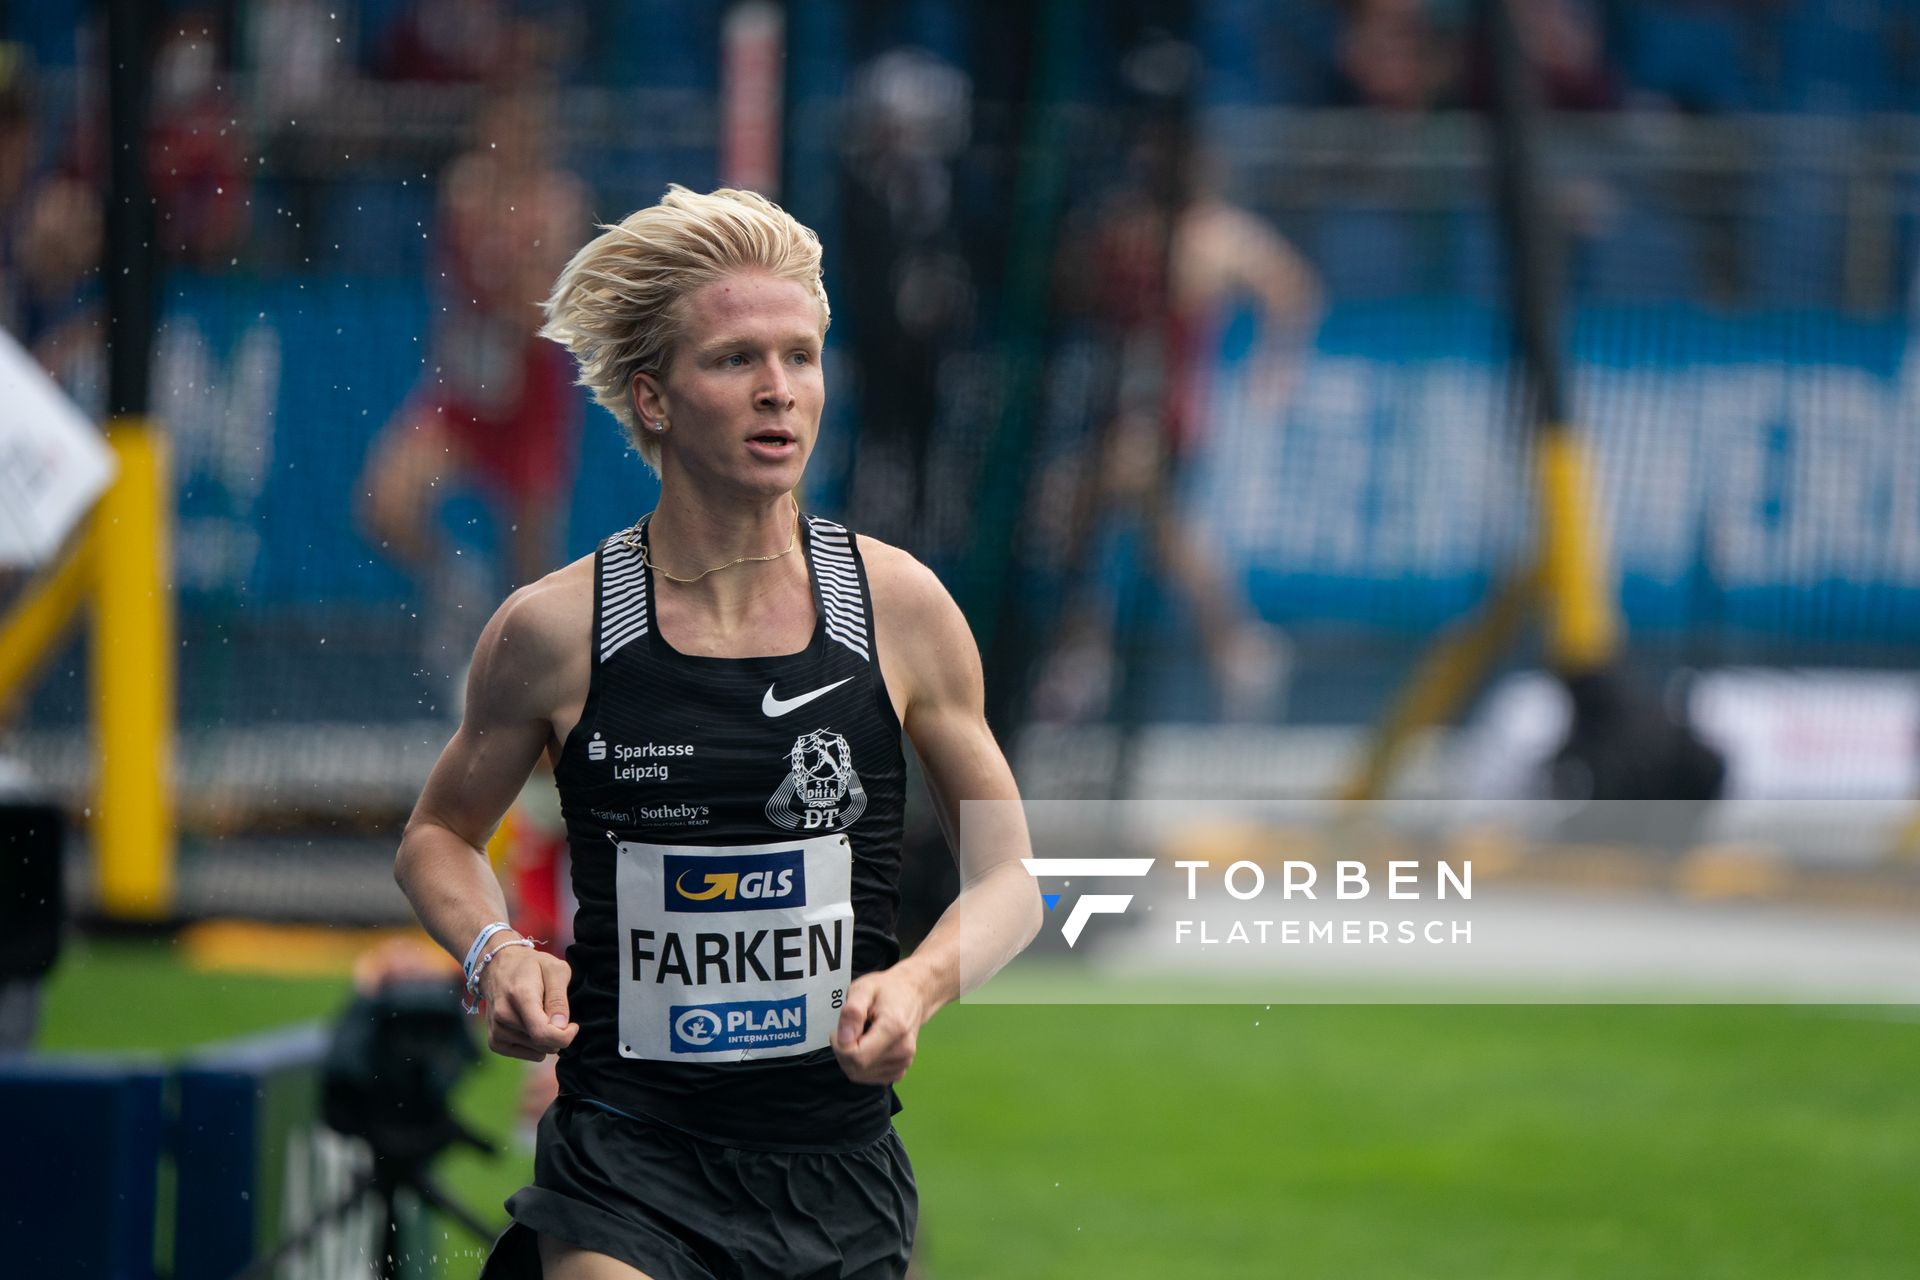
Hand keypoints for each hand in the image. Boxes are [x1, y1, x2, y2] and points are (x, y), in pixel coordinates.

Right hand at [478, 942, 578, 1061]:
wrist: (498, 967)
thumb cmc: (532, 966)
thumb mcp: (554, 970)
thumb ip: (559, 998)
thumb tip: (561, 1026)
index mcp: (520, 996)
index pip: (544, 1033)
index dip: (566, 1036)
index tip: (573, 1025)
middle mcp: (504, 1015)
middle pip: (543, 1044)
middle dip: (558, 1034)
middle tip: (557, 1014)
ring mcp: (497, 1030)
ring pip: (537, 1051)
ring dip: (546, 1039)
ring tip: (540, 1015)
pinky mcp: (494, 1041)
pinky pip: (526, 1055)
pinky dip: (535, 1045)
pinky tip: (532, 1025)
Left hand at [832, 968, 928, 1084]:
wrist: (913, 995)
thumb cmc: (887, 990)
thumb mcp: (864, 989)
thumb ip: (852, 1012)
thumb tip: (843, 1038)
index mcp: (894, 1029)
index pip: (857, 1057)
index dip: (840, 1046)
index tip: (839, 1030)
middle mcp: (902, 1051)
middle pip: (857, 1069)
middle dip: (843, 1052)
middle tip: (848, 1031)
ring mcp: (903, 1063)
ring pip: (860, 1075)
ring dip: (851, 1059)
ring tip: (859, 1036)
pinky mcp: (899, 1071)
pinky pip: (869, 1078)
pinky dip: (861, 1066)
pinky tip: (867, 1047)